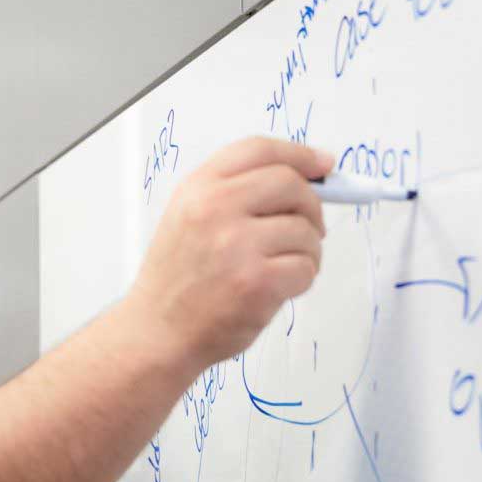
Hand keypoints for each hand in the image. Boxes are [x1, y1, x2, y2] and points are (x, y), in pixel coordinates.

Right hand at [123, 137, 332, 371]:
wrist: (157, 331)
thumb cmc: (178, 279)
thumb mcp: (189, 215)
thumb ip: (237, 191)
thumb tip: (306, 177)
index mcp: (199, 188)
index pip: (259, 150)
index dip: (300, 155)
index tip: (323, 165)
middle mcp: (215, 209)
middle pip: (290, 184)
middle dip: (312, 206)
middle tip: (311, 226)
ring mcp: (236, 245)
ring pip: (306, 230)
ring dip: (309, 250)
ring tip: (286, 265)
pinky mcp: (256, 282)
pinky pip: (306, 267)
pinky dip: (304, 278)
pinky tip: (281, 286)